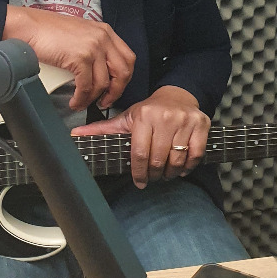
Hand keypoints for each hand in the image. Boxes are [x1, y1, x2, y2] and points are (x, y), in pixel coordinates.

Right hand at [4, 5, 134, 110]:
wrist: (28, 27)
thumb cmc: (46, 30)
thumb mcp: (79, 34)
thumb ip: (93, 47)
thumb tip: (98, 72)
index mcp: (105, 31)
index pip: (127, 58)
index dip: (123, 78)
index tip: (115, 88)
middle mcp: (103, 37)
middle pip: (123, 71)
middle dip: (115, 91)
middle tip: (104, 101)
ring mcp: (93, 47)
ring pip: (104, 83)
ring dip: (92, 98)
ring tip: (82, 103)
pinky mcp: (80, 58)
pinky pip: (86, 86)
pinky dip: (81, 98)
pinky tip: (74, 101)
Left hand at [71, 86, 209, 188]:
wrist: (177, 95)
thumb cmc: (149, 111)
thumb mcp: (125, 118)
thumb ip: (102, 129)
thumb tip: (74, 135)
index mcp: (144, 116)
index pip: (140, 153)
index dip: (139, 173)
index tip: (140, 182)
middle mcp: (165, 117)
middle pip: (158, 159)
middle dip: (154, 174)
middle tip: (153, 177)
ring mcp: (185, 121)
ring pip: (177, 159)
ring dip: (171, 173)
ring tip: (166, 174)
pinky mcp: (201, 124)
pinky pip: (196, 154)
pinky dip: (188, 166)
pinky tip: (181, 167)